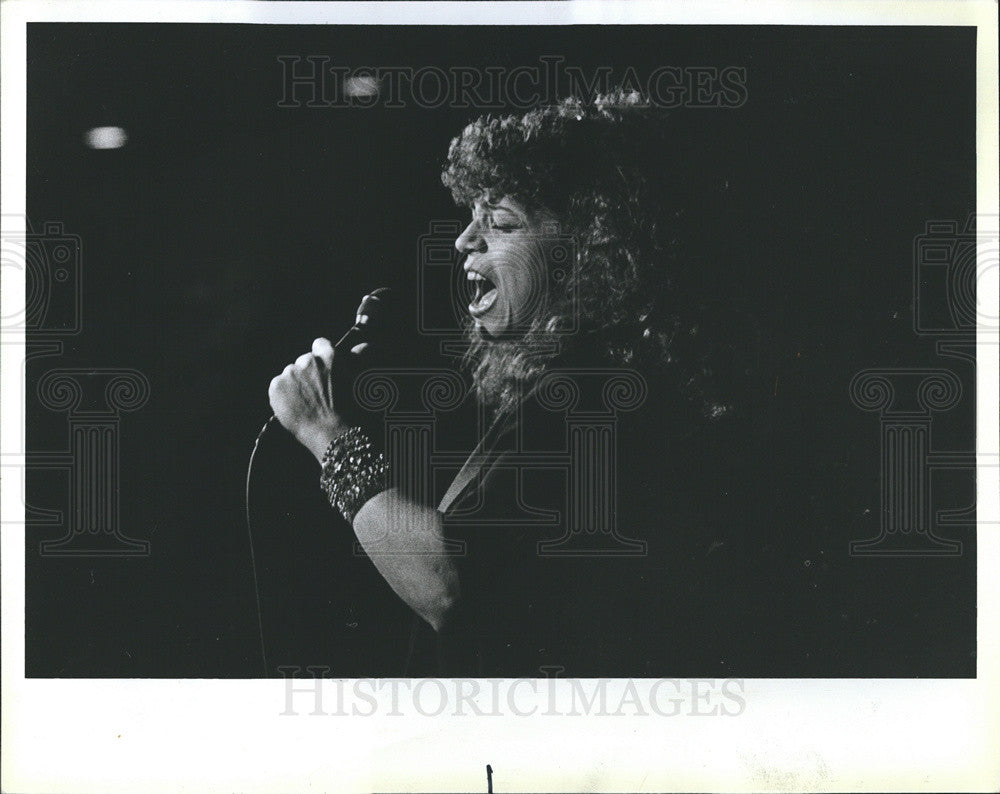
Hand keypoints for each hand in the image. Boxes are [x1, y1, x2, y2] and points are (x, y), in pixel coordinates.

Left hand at [269, 337, 349, 461]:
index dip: (322, 359)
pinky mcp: (276, 386)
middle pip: (304, 361)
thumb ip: (359, 358)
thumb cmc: (351, 412)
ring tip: (307, 404)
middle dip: (309, 373)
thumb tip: (364, 345)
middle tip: (318, 394)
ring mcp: (290, 373)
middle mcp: (308, 361)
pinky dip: (283, 396)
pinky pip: (278, 386)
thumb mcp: (360, 381)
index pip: (320, 344)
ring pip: (290, 374)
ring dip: (295, 384)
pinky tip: (295, 408)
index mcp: (329, 356)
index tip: (324, 371)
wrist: (332, 435)